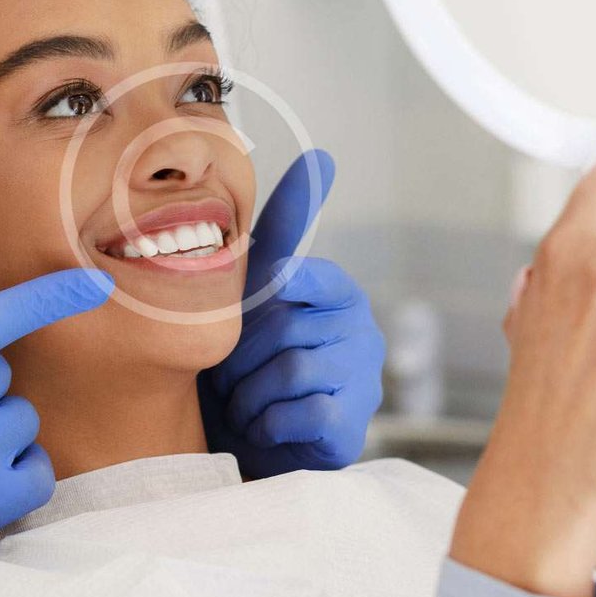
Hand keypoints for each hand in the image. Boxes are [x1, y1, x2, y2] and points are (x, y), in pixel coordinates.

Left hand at [199, 150, 384, 478]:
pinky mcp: (353, 425)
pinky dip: (267, 422)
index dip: (279, 285)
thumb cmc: (250, 358)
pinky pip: (300, 411)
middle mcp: (360, 329)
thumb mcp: (258, 288)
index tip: (273, 285)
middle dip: (240, 357)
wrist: (250, 441)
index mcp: (336, 291)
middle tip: (232, 374)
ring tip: (246, 402)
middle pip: (282, 327)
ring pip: (289, 370)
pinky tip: (266, 425)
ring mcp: (363, 378)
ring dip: (248, 393)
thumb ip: (286, 227)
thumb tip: (323, 155)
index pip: (308, 273)